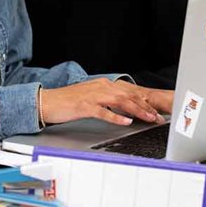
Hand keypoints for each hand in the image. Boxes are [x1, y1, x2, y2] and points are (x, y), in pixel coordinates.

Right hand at [40, 78, 172, 125]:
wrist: (47, 102)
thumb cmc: (68, 102)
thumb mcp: (91, 98)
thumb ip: (107, 101)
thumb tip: (123, 109)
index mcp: (103, 85)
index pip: (128, 93)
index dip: (144, 102)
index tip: (156, 112)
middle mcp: (100, 87)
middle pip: (128, 96)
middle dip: (145, 107)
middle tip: (157, 117)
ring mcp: (92, 96)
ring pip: (120, 101)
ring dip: (136, 110)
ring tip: (147, 118)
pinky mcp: (84, 106)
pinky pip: (103, 111)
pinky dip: (116, 117)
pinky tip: (125, 122)